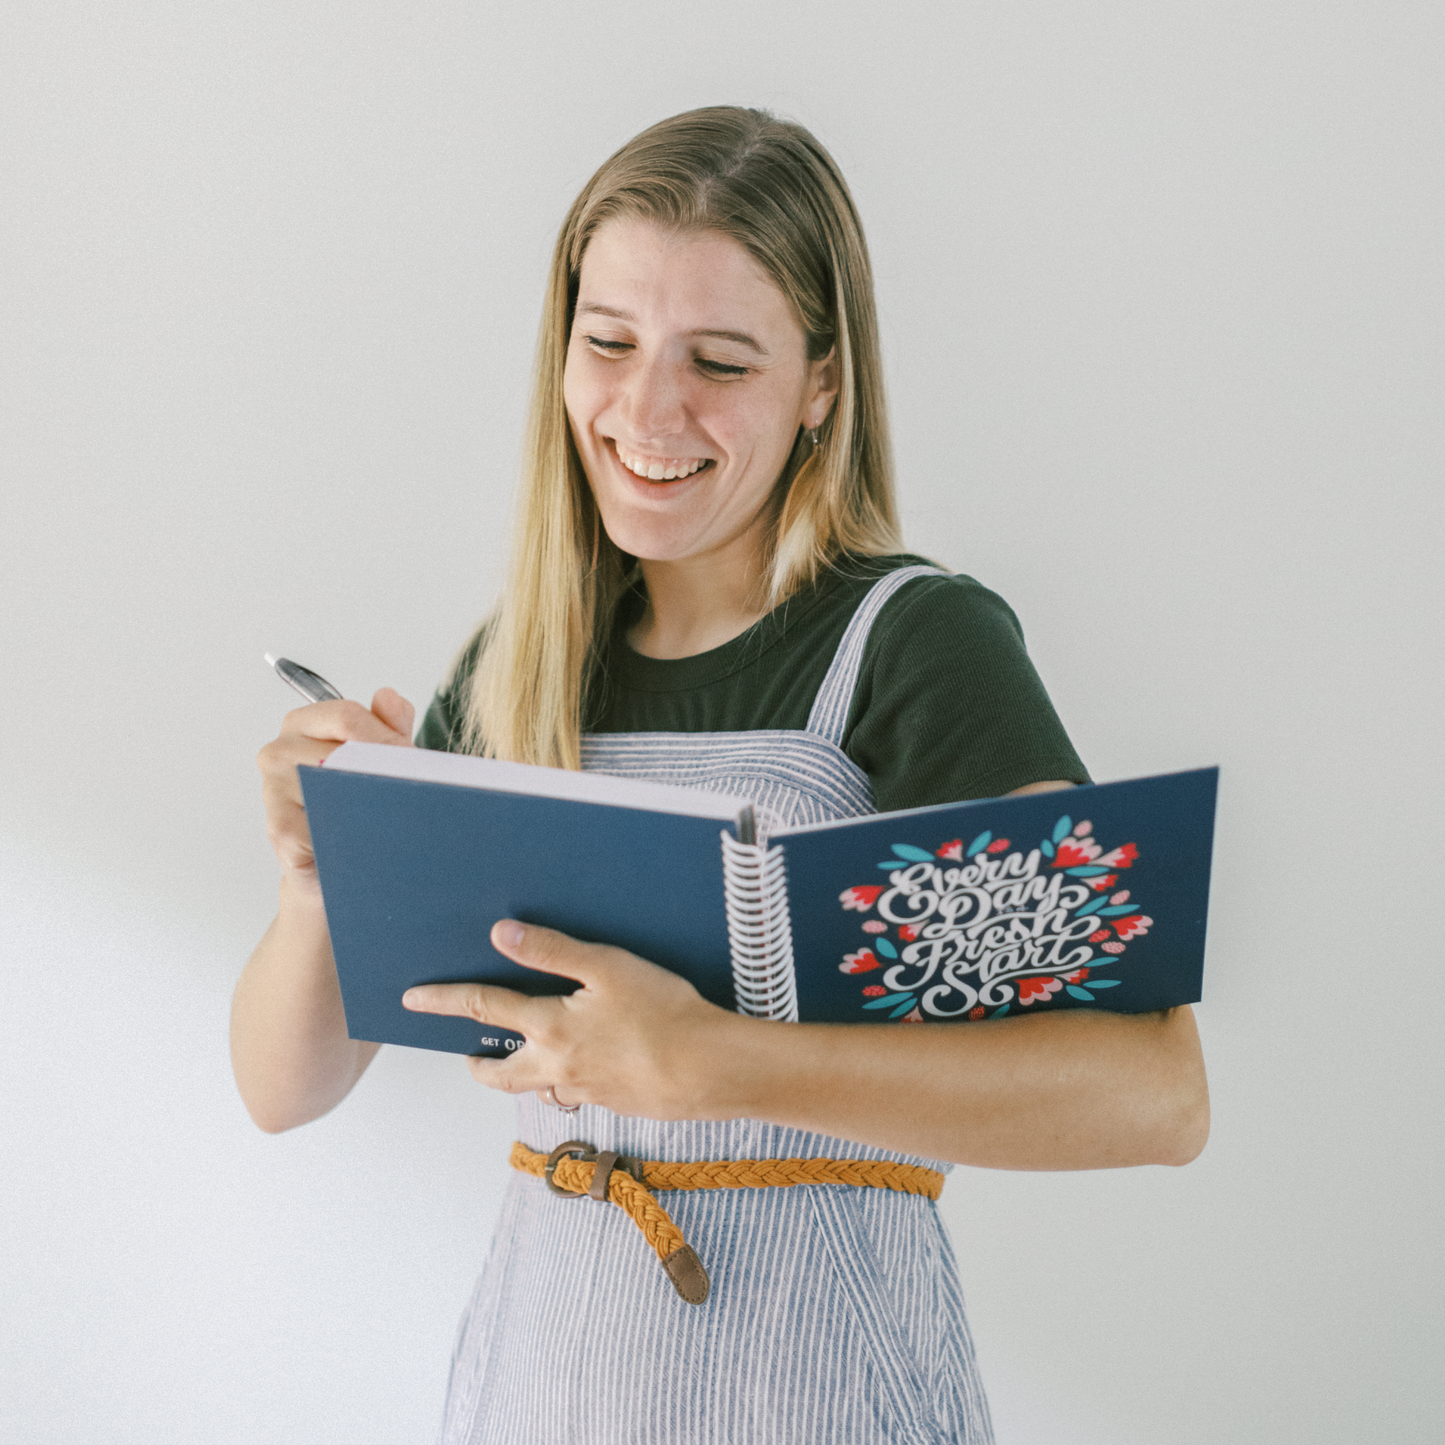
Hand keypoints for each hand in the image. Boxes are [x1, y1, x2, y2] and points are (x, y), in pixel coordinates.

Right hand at [257, 687, 414, 892]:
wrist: (331, 867)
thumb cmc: (352, 804)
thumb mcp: (379, 757)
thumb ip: (388, 725)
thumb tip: (388, 696)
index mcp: (302, 725)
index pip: (347, 715)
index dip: (385, 737)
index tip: (407, 757)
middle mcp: (279, 752)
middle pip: (343, 750)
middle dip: (383, 768)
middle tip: (407, 787)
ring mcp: (274, 789)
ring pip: (335, 786)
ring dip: (371, 799)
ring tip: (391, 811)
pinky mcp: (280, 829)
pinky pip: (326, 824)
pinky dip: (354, 830)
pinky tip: (367, 835)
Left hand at [402, 921, 747, 1119]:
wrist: (709, 1071)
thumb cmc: (665, 1014)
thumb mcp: (607, 967)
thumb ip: (553, 951)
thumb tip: (502, 936)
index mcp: (550, 1028)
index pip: (483, 1008)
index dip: (445, 1000)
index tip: (414, 999)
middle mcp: (557, 1066)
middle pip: (500, 1072)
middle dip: (479, 1063)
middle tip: (468, 1055)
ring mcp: (586, 1090)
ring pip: (539, 1086)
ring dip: (524, 1074)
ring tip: (527, 1058)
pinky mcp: (615, 1102)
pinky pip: (576, 1094)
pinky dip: (568, 1081)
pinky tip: (589, 1065)